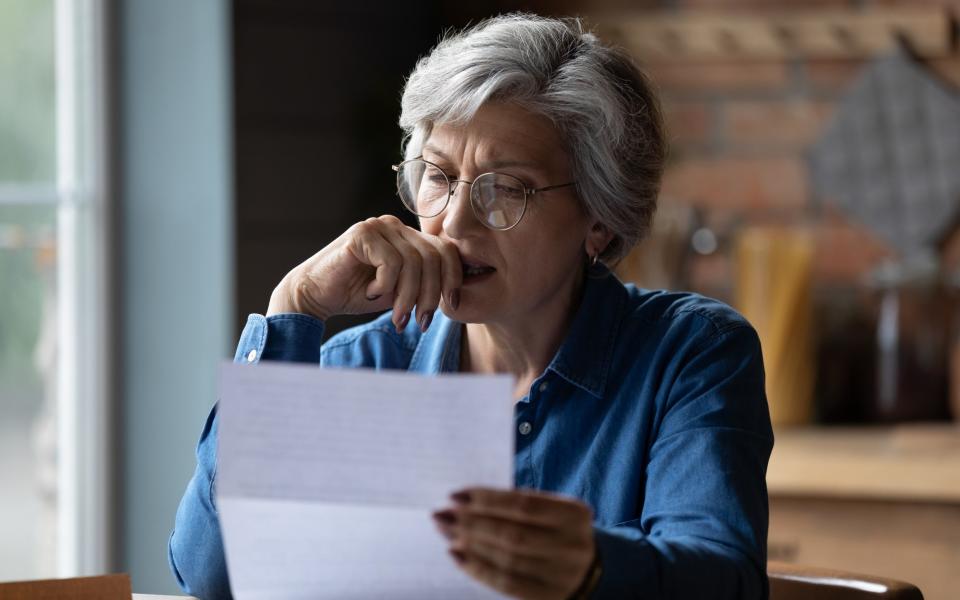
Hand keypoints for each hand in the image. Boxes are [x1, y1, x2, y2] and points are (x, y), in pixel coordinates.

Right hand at [266, 215, 461, 331]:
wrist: (314, 296)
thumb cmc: (357, 294)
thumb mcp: (401, 291)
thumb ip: (425, 285)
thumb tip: (458, 295)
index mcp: (408, 236)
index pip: (446, 250)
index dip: (453, 279)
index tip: (452, 306)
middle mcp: (395, 226)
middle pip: (434, 257)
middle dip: (430, 295)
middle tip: (419, 321)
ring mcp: (378, 226)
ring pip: (414, 262)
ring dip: (408, 297)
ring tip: (397, 316)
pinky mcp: (361, 234)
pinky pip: (391, 262)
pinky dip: (385, 285)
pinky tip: (371, 293)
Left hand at [432, 487, 596, 599]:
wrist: (588, 571)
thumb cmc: (556, 531)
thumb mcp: (550, 512)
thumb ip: (516, 506)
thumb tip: (463, 503)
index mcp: (573, 514)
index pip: (523, 504)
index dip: (486, 499)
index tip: (455, 495)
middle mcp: (572, 545)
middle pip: (512, 534)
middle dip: (471, 523)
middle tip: (441, 514)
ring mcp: (561, 574)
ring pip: (506, 560)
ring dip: (470, 545)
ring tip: (446, 532)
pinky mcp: (548, 596)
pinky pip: (506, 583)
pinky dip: (477, 569)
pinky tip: (457, 556)